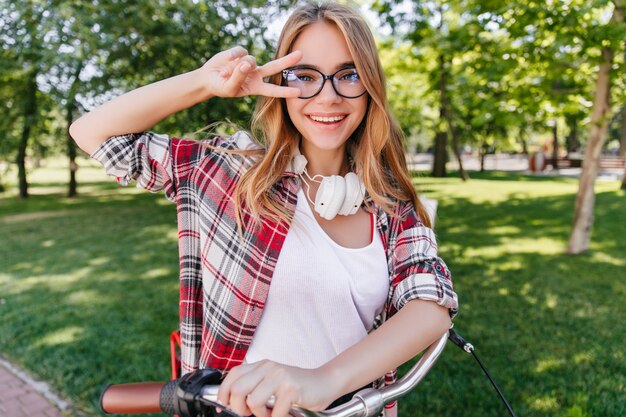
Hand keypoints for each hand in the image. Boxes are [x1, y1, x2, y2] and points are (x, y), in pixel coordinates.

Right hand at [198, 46, 301, 98]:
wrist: (208, 78)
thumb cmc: (220, 87)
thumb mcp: (229, 88)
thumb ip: (238, 78)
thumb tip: (247, 64)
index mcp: (256, 87)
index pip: (273, 89)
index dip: (285, 91)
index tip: (298, 92)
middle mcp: (256, 74)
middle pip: (275, 67)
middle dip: (287, 60)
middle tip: (301, 54)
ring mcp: (249, 63)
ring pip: (251, 60)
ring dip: (238, 67)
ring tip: (225, 74)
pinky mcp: (240, 53)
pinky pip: (240, 52)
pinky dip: (233, 56)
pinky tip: (227, 60)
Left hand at [217, 360, 339, 416]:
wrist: (325, 382)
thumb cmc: (298, 387)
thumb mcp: (272, 382)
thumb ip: (255, 387)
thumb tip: (233, 404)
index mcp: (261, 365)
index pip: (233, 375)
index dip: (224, 393)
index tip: (225, 407)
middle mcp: (269, 368)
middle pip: (237, 389)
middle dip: (239, 408)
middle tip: (249, 414)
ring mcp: (280, 376)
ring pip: (253, 401)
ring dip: (260, 415)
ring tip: (270, 413)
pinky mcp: (291, 388)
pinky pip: (275, 411)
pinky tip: (285, 413)